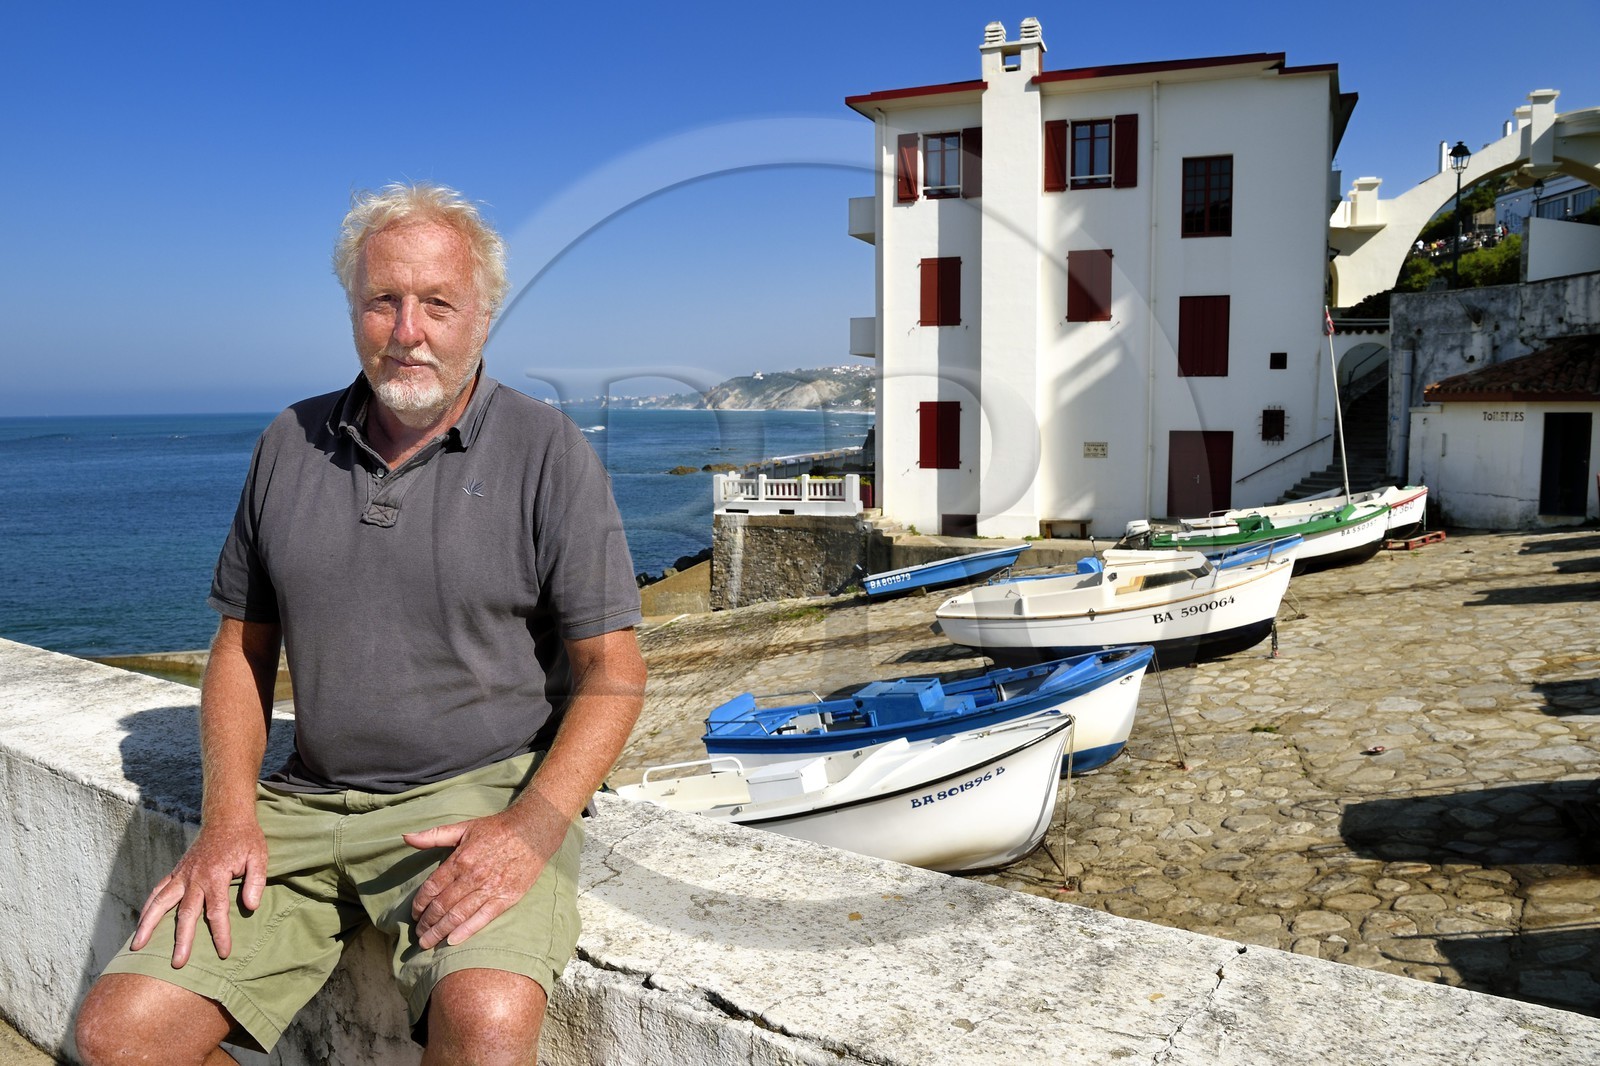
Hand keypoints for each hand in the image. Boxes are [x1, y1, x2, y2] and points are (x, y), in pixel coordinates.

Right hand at [130, 820, 267, 967]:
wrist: (227, 818)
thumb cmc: (245, 839)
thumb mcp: (259, 856)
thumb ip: (256, 881)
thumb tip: (251, 906)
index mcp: (216, 875)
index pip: (217, 911)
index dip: (220, 933)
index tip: (223, 953)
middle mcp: (194, 877)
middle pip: (185, 914)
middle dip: (182, 940)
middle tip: (178, 963)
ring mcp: (182, 875)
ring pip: (161, 903)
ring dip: (148, 925)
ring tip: (137, 947)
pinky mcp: (176, 872)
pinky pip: (158, 891)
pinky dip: (148, 906)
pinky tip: (140, 922)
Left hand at [403, 790, 570, 949]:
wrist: (533, 831)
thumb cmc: (496, 828)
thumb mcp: (463, 827)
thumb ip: (433, 835)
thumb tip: (406, 837)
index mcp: (459, 860)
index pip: (431, 888)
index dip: (419, 904)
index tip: (414, 914)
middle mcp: (472, 876)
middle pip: (442, 905)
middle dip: (426, 923)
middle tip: (418, 934)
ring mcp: (490, 889)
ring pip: (458, 915)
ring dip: (439, 931)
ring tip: (427, 943)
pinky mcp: (506, 898)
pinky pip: (482, 919)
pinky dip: (466, 931)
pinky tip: (452, 941)